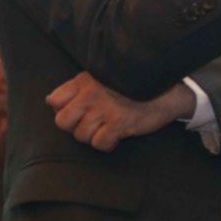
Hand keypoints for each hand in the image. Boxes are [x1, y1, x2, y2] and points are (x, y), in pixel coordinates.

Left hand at [47, 72, 193, 151]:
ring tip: (107, 128)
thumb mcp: (103, 76)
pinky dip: (107, 144)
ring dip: (93, 136)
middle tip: (91, 124)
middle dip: (75, 127)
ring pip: (81, 136)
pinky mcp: (119, 124)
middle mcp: (91, 94)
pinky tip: (117, 135)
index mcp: (85, 80)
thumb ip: (78, 87)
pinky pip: (100, 144)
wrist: (168, 91)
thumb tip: (52, 102)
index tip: (78, 111)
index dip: (63, 110)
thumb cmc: (134, 84)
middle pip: (62, 122)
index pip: (54, 100)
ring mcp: (105, 110)